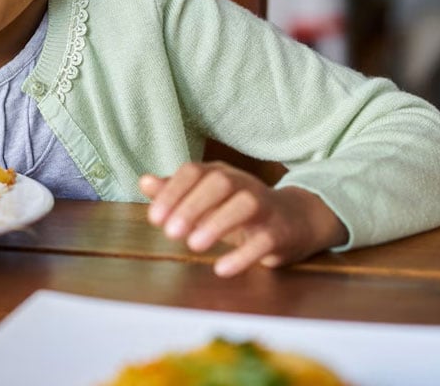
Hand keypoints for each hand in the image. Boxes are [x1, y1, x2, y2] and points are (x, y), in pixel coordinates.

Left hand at [139, 162, 347, 277]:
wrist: (295, 220)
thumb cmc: (238, 209)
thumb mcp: (205, 199)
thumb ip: (174, 192)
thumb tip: (144, 182)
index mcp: (220, 174)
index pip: (193, 171)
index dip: (172, 192)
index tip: (154, 218)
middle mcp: (243, 184)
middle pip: (219, 183)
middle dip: (192, 206)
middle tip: (170, 233)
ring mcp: (265, 207)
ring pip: (245, 205)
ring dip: (217, 224)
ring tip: (193, 246)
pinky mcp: (280, 232)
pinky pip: (264, 240)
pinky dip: (243, 255)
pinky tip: (222, 268)